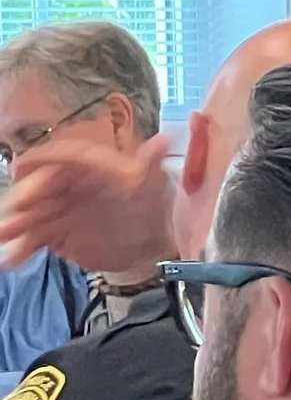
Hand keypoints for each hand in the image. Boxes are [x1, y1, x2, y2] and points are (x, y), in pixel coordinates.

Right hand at [0, 134, 175, 270]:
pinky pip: (33, 238)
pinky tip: (10, 259)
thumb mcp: (153, 186)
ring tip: (3, 235)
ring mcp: (54, 208)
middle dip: (23, 197)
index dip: (41, 162)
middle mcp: (63, 183)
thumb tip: (165, 140)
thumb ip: (150, 164)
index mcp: (84, 165)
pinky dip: (20, 248)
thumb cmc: (147, 207)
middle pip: (37, 186)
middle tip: (15, 211)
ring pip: (30, 214)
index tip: (22, 168)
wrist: (147, 246)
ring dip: (14, 224)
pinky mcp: (51, 232)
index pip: (60, 158)